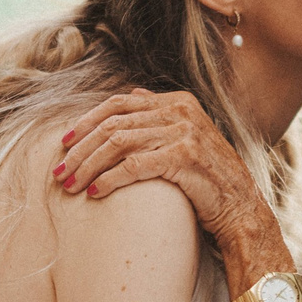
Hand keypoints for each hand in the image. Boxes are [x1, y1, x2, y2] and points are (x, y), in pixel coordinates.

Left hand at [54, 89, 265, 245]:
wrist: (241, 208)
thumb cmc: (209, 178)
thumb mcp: (187, 137)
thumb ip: (161, 115)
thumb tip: (135, 94)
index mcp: (178, 102)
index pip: (119, 104)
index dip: (87, 121)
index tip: (65, 142)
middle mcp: (180, 112)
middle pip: (113, 124)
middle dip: (80, 148)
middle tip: (60, 170)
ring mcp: (183, 132)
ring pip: (118, 143)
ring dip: (88, 165)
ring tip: (71, 184)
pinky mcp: (183, 157)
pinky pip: (133, 166)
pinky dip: (109, 179)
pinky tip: (95, 192)